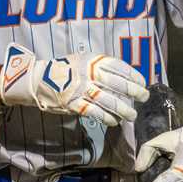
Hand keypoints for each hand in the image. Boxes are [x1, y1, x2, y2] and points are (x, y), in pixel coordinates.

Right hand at [0, 42, 148, 126]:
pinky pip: (95, 112)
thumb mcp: (83, 60)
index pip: (119, 67)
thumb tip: (125, 78)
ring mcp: (81, 89)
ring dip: (123, 109)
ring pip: (108, 101)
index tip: (142, 82)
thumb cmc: (65, 70)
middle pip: (117, 84)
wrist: (38, 79)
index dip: (133, 76)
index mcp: (92, 60)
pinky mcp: (74, 104)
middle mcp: (88, 73)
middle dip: (134, 92)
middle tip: (143, 97)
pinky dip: (107, 118)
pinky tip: (114, 121)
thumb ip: (101, 66)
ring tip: (131, 114)